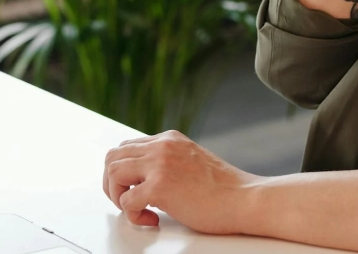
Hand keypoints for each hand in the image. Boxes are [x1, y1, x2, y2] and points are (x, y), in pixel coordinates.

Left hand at [102, 130, 260, 233]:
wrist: (245, 199)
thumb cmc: (223, 189)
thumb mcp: (189, 162)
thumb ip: (166, 162)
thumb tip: (141, 178)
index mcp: (168, 139)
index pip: (126, 147)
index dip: (122, 172)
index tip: (131, 189)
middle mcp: (162, 146)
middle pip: (112, 157)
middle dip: (113, 183)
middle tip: (127, 201)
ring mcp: (160, 164)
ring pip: (112, 173)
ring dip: (118, 196)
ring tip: (138, 209)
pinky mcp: (161, 186)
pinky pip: (126, 201)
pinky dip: (133, 215)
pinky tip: (152, 218)